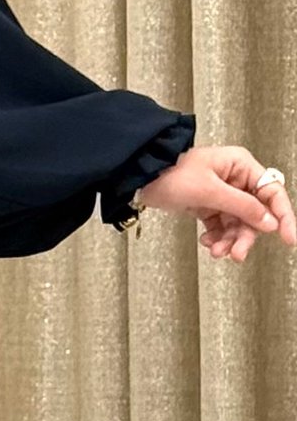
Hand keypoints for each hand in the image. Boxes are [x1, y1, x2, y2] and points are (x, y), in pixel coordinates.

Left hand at [135, 144, 295, 260]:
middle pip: (255, 213)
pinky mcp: (208, 205)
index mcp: (241, 165)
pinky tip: (208, 243)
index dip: (283, 216)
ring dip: (230, 240)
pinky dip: (217, 237)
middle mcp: (235, 178)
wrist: (139, 177)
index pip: (272, 192)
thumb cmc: (171, 173)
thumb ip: (241, 206)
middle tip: (237, 254)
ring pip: (238, 223)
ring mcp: (222, 193)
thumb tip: (269, 222)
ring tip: (217, 251)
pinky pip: (221, 226)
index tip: (290, 239)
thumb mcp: (209, 191)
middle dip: (246, 235)